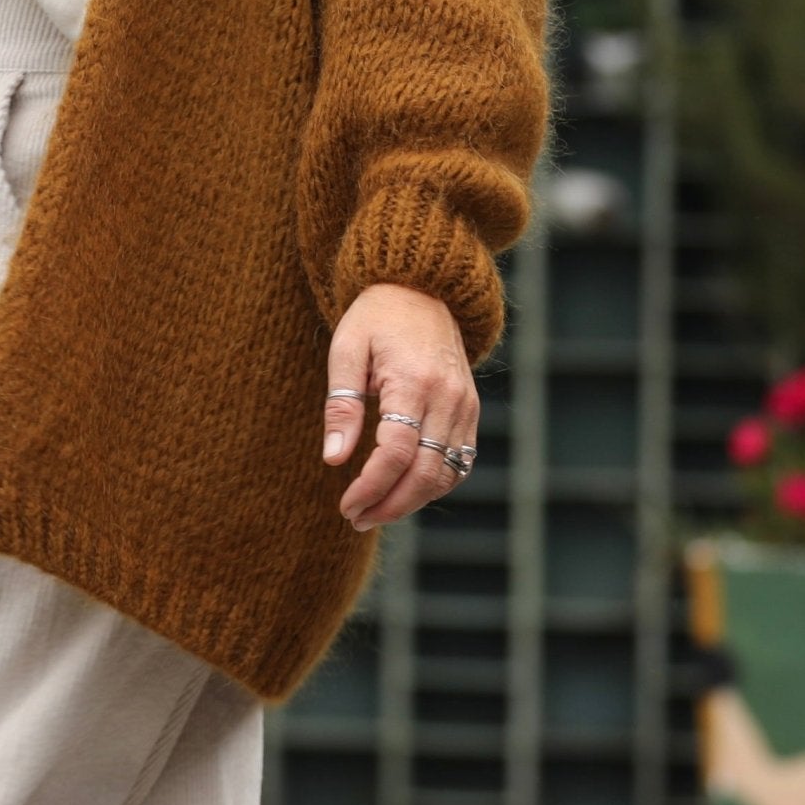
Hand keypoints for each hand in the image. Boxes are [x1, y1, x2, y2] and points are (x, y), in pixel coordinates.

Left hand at [323, 283, 478, 532]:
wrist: (422, 286)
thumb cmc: (375, 316)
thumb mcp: (346, 349)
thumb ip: (341, 405)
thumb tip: (334, 458)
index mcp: (413, 380)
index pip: (396, 453)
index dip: (371, 487)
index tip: (346, 506)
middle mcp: (447, 397)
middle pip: (425, 472)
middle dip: (391, 504)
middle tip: (357, 518)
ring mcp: (465, 404)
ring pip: (446, 473)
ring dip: (412, 501)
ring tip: (376, 509)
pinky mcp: (471, 409)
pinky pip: (460, 461)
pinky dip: (435, 483)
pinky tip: (404, 489)